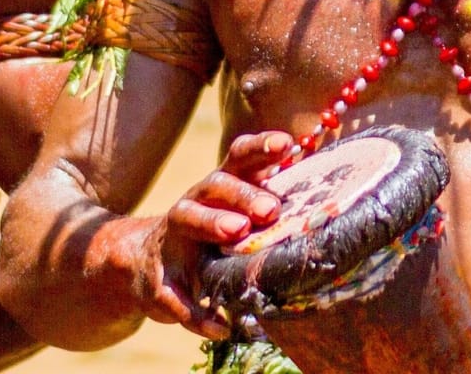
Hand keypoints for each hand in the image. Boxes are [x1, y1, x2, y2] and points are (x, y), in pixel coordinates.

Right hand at [134, 130, 291, 338]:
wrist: (142, 263)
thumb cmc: (211, 231)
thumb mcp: (238, 213)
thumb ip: (271, 203)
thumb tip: (328, 200)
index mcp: (221, 186)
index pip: (241, 156)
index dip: (262, 147)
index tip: (286, 144)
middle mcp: (195, 202)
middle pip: (216, 184)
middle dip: (243, 193)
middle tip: (270, 208)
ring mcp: (173, 238)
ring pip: (187, 218)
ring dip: (212, 222)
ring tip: (238, 232)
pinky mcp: (159, 278)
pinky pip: (174, 295)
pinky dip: (196, 312)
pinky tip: (221, 326)